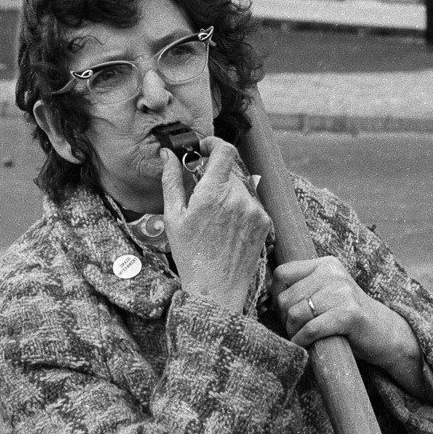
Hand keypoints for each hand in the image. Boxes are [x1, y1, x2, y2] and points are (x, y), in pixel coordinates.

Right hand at [162, 137, 271, 313]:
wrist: (216, 290)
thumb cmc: (190, 256)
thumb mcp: (173, 217)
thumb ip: (171, 180)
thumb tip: (168, 155)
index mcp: (213, 194)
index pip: (224, 150)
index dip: (214, 143)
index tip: (204, 148)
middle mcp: (238, 198)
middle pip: (229, 170)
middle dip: (214, 175)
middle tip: (200, 193)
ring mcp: (254, 210)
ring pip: (240, 186)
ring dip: (227, 191)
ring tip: (213, 217)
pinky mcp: (265, 221)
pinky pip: (250, 202)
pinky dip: (239, 206)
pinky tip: (227, 227)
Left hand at [271, 257, 384, 357]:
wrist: (385, 333)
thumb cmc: (347, 316)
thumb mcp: (325, 293)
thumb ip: (302, 289)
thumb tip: (265, 298)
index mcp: (325, 264)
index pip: (282, 273)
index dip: (275, 295)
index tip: (282, 311)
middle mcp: (333, 272)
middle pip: (287, 297)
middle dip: (285, 318)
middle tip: (294, 329)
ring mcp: (342, 292)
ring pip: (296, 313)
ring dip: (293, 332)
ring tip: (300, 337)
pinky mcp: (349, 314)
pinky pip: (311, 329)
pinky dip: (303, 341)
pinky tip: (306, 346)